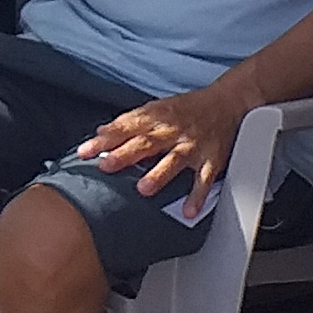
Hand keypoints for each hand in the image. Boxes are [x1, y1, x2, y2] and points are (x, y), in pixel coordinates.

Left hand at [80, 82, 245, 202]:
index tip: (85, 151)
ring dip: (159, 174)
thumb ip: (130, 121)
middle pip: (146, 143)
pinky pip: (204, 180)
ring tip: (144, 189)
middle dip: (124, 154)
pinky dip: (198, 196)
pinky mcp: (211, 159)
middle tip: (105, 166)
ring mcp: (192, 146)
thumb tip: (102, 132)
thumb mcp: (157, 107)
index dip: (105, 140)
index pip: (126, 128)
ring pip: (174, 161)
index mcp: (157, 117)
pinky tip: (189, 210)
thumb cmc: (188, 107)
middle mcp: (173, 131)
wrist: (227, 102)